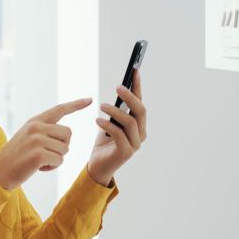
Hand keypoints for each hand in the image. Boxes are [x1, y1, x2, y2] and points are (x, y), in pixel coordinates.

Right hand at [0, 97, 92, 190]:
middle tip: (47, 155)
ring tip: (39, 161)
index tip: (90, 100)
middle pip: (68, 134)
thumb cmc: (15, 158)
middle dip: (62, 147)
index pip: (59, 109)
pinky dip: (52, 167)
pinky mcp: (39, 154)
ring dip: (56, 158)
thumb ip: (44, 131)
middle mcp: (36, 127)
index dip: (76, 105)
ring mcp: (37, 139)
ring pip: (65, 148)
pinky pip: (59, 160)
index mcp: (34, 121)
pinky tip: (38, 168)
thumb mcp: (28, 138)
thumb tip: (67, 133)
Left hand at [88, 69, 146, 184]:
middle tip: (118, 87)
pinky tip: (97, 120)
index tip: (134, 70)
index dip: (138, 87)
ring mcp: (135, 144)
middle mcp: (140, 134)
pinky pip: (118, 134)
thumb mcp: (110, 123)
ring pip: (130, 122)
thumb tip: (119, 90)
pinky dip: (107, 125)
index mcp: (138, 126)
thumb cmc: (104, 143)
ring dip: (115, 111)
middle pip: (140, 111)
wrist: (97, 167)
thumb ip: (116, 111)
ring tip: (101, 106)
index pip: (140, 103)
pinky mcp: (126, 152)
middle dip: (130, 97)